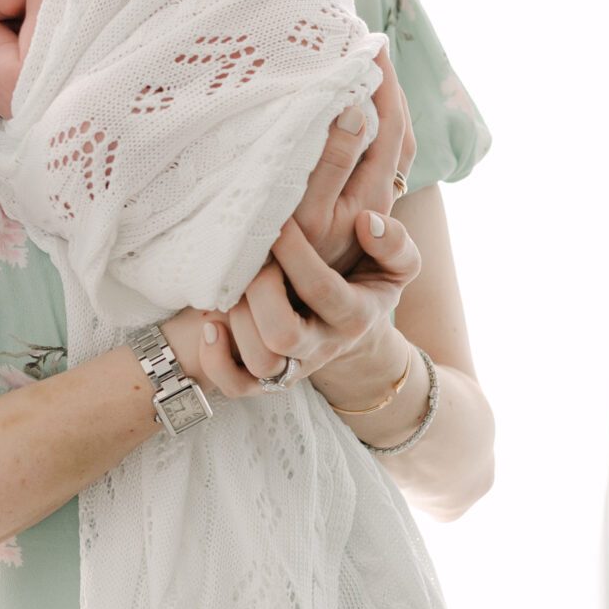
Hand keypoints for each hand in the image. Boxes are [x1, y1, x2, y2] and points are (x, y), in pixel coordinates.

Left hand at [163, 209, 420, 401]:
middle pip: (284, 334)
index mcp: (356, 316)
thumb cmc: (366, 281)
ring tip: (229, 285)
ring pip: (259, 361)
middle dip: (259, 290)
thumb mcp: (396, 265)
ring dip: (236, 321)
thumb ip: (395, 244)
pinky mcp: (266, 381)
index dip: (295, 254)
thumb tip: (367, 223)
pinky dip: (217, 361)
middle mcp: (324, 346)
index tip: (278, 221)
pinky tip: (211, 326)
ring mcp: (294, 368)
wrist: (351, 327)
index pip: (322, 289)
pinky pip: (236, 386)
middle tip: (250, 255)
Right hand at [286, 47, 414, 274]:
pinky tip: (336, 116)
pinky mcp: (341, 214)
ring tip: (355, 70)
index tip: (372, 42)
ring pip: (381, 146)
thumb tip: (358, 110)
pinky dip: (357, 131)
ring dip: (374, 106)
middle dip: (385, 86)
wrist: (291, 328)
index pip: (392, 125)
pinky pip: (362, 161)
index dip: (386, 82)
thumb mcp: (312, 216)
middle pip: (394, 131)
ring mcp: (360, 206)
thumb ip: (335, 162)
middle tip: (365, 46)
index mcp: (374, 192)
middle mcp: (375, 198)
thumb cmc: (295, 273)